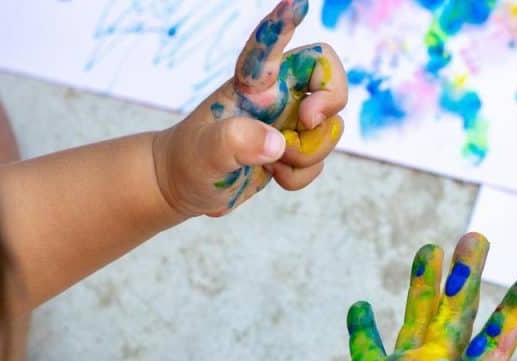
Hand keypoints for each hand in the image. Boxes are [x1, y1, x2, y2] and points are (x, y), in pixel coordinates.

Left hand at [153, 0, 347, 217]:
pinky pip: (320, 160)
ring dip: (309, 154)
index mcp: (252, 83)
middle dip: (330, 102)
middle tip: (306, 122)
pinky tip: (272, 174)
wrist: (186, 186)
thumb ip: (236, 142)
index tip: (297, 0)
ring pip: (329, 128)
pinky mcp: (293, 149)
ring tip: (271, 162)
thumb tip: (277, 143)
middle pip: (329, 77)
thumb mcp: (204, 152)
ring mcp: (287, 122)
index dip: (285, 23)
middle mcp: (277, 94)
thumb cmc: (188, 159)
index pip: (272, 45)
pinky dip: (301, 176)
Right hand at [338, 233, 516, 360]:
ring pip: (414, 319)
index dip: (515, 312)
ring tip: (430, 249)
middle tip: (476, 236)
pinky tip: (362, 306)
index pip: (495, 343)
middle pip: (455, 315)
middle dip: (465, 276)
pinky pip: (365, 349)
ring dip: (421, 285)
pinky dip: (361, 329)